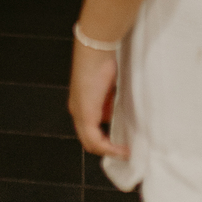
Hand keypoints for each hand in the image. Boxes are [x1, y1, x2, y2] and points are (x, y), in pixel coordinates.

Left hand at [68, 42, 127, 157]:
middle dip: (107, 149)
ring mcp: (79, 113)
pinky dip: (109, 147)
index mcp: (81, 103)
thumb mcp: (108, 85)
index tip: (121, 143)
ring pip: (90, 143)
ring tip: (125, 153)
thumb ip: (110, 99)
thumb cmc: (103, 60)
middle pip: (88, 140)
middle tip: (124, 152)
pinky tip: (122, 149)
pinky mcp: (85, 114)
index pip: (89, 129)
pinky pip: (95, 140)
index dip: (104, 139)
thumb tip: (117, 111)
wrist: (95, 49)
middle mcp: (76, 110)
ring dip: (108, 150)